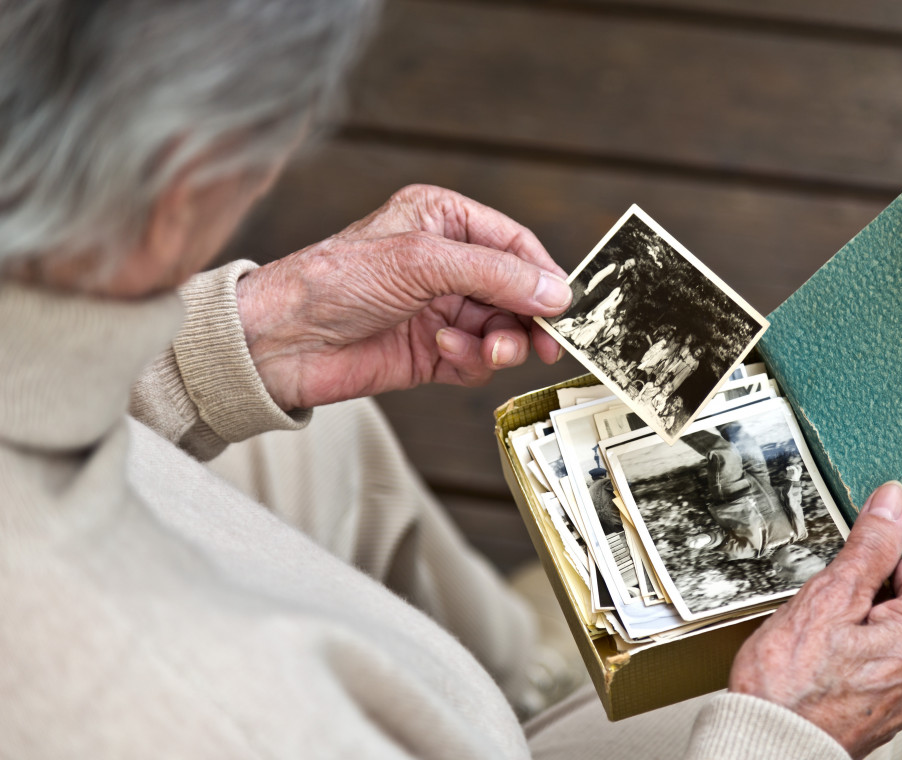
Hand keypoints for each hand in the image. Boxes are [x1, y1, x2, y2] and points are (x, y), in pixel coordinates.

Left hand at [234, 185, 570, 409]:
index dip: (543, 274)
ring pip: (500, 328)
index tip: (565, 306)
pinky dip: (471, 359)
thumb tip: (556, 292)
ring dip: (499, 342)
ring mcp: (439, 308)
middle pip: (514, 290)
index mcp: (442, 220)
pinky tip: (446, 350)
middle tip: (545, 343)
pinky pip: (476, 358)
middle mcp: (444, 262)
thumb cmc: (334, 282)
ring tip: (489, 350)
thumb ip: (494, 275)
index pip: (513, 243)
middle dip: (527, 317)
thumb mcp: (421, 263)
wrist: (279, 343)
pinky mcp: (431, 351)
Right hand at [727, 481, 901, 758]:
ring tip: (851, 590)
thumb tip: (894, 502)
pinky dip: (895, 624)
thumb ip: (870, 546)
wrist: (773, 742)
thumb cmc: (790, 683)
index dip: (895, 530)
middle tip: (866, 550)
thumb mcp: (828, 598)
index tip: (864, 523)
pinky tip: (853, 624)